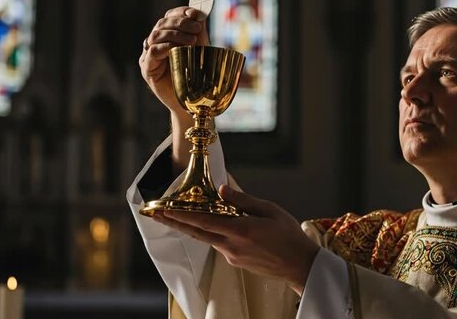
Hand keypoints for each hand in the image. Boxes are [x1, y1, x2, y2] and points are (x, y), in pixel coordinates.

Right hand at [139, 6, 209, 120]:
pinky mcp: (147, 68)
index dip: (181, 12)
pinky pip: (152, 53)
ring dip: (174, 34)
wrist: (193, 99)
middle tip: (197, 28)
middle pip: (162, 24)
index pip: (169, 16)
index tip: (196, 14)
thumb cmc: (197, 74)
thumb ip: (198, 30)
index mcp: (167, 35)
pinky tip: (176, 49)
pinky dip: (164, 47)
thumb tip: (200, 11)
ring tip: (192, 41)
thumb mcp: (200, 48)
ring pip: (155, 35)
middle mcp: (155, 43)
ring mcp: (148, 55)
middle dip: (181, 23)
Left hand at [151, 185, 320, 295]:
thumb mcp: (269, 210)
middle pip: (197, 233)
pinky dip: (214, 233)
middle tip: (156, 214)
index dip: (181, 216)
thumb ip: (243, 200)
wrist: (300, 265)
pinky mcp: (236, 261)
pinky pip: (221, 243)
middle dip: (175, 223)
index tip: (164, 209)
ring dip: (194, 227)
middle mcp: (231, 246)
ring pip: (208, 238)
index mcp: (240, 230)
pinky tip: (218, 224)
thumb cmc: (289, 235)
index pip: (203, 222)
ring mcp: (232, 256)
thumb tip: (222, 190)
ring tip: (180, 215)